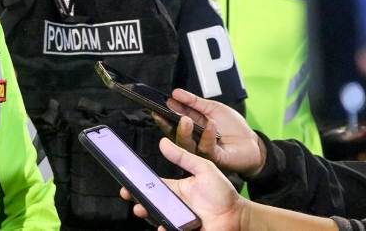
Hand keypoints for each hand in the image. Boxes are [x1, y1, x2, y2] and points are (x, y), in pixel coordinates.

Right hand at [120, 138, 244, 230]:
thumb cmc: (223, 192)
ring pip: (156, 217)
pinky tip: (163, 227)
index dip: (138, 184)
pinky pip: (168, 230)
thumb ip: (183, 157)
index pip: (152, 186)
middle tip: (128, 195)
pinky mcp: (183, 230)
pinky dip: (163, 230)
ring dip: (146, 214)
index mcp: (176, 189)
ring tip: (141, 210)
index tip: (126, 182)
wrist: (239, 216)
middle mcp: (174, 205)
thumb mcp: (203, 168)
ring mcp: (178, 219)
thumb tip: (163, 142)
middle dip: (136, 199)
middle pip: (149, 203)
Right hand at [154, 89, 266, 177]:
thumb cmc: (232, 127)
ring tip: (185, 118)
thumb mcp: (212, 108)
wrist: (252, 142)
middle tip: (167, 111)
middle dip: (169, 123)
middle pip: (175, 135)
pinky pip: (207, 148)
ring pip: (187, 144)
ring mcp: (202, 152)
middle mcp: (193, 142)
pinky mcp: (214, 158)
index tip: (156, 108)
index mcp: (191, 129)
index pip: (173, 123)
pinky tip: (211, 124)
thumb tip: (175, 93)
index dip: (164, 117)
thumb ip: (194, 102)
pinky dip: (208, 136)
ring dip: (184, 131)